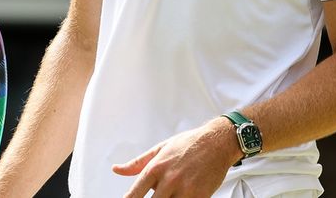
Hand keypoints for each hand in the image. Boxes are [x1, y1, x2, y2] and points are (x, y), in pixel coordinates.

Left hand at [113, 117, 240, 197]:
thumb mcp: (159, 149)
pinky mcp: (200, 197)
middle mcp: (169, 180)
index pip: (135, 194)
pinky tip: (179, 196)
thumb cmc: (189, 144)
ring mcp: (185, 190)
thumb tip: (118, 170)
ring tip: (169, 195)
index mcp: (156, 168)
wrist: (217, 142)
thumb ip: (137, 163)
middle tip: (156, 197)